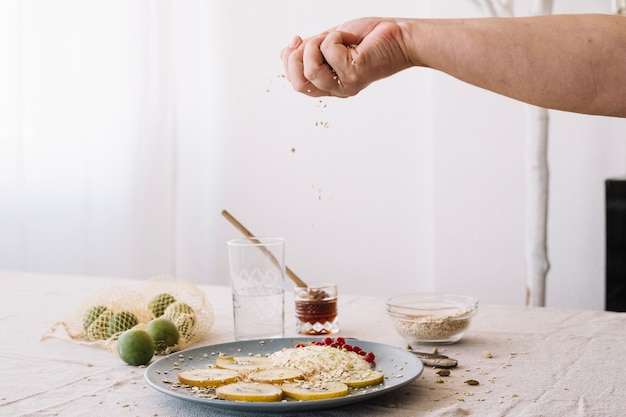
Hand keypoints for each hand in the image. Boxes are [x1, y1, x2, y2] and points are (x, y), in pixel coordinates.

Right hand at [280, 18, 414, 97]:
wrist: (400, 36)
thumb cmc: (369, 37)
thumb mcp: (330, 42)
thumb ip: (310, 50)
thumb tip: (285, 51)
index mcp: (330, 85)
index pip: (296, 83)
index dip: (288, 61)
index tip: (296, 40)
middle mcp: (337, 89)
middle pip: (298, 84)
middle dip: (295, 57)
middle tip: (310, 40)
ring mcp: (345, 84)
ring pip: (310, 70)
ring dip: (315, 45)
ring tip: (333, 37)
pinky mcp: (353, 74)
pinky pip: (328, 51)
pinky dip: (336, 36)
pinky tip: (351, 38)